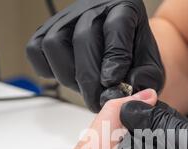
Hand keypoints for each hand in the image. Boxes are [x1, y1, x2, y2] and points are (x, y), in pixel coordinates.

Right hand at [26, 0, 163, 111]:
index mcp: (124, 9)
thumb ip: (147, 79)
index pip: (116, 27)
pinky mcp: (47, 30)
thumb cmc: (134, 57)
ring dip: (68, 75)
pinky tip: (67, 77)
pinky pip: (36, 50)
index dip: (114, 58)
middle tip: (97, 100)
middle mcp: (93, 9)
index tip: (112, 83)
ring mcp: (66, 18)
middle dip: (90, 78)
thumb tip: (130, 84)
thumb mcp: (150, 67)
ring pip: (54, 44)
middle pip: (83, 39)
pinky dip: (47, 70)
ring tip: (84, 88)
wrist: (121, 48)